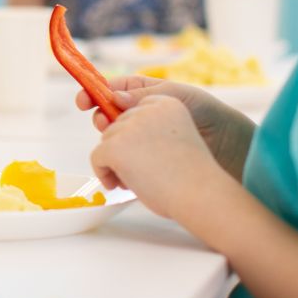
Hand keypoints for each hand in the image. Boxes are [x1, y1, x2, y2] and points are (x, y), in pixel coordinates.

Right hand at [76, 75, 254, 178]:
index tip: (83, 102)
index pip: (109, 91)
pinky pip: (122, 161)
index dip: (93, 94)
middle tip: (105, 125)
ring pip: (112, 140)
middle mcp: (138, 116)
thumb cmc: (207, 114)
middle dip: (101, 120)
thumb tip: (113, 97)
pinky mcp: (143, 161)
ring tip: (120, 148)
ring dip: (111, 145)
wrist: (230, 147)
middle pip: (106, 116)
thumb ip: (143, 96)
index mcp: (143, 93)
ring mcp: (140, 139)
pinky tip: (125, 165)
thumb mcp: (175, 96)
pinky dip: (118, 164)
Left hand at [89, 93, 227, 219]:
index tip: (136, 151)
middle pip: (117, 125)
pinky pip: (96, 156)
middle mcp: (147, 108)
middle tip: (141, 170)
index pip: (134, 109)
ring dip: (114, 162)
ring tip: (137, 180)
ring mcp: (130, 126)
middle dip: (123, 150)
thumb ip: (148, 128)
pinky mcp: (116, 145)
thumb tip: (106, 123)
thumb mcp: (174, 137)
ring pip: (106, 141)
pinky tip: (120, 184)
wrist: (201, 195)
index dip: (131, 132)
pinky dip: (103, 173)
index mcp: (167, 102)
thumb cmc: (190, 175)